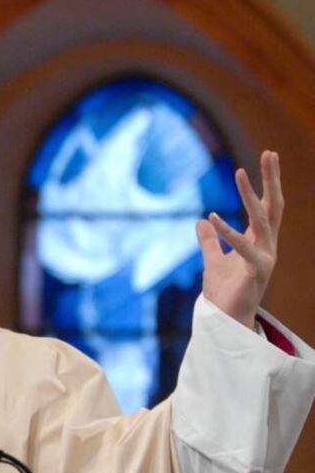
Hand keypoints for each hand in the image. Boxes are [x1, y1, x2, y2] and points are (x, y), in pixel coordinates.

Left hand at [195, 150, 282, 327]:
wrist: (225, 319)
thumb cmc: (224, 292)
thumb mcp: (213, 260)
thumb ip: (210, 241)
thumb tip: (200, 221)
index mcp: (259, 241)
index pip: (266, 205)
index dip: (267, 181)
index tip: (268, 156)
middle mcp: (267, 246)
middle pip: (273, 206)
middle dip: (272, 179)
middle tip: (270, 153)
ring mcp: (265, 258)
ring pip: (262, 221)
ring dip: (250, 196)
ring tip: (241, 172)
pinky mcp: (256, 272)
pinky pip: (242, 247)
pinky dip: (227, 232)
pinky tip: (212, 218)